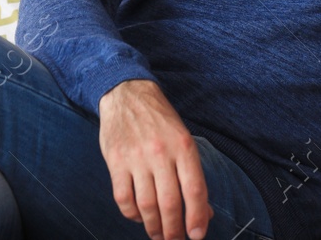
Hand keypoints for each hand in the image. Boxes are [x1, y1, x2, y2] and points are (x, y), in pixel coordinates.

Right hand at [98, 80, 212, 239]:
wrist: (127, 94)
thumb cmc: (160, 120)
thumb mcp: (184, 140)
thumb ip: (193, 175)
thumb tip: (204, 212)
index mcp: (183, 146)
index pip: (194, 189)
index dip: (197, 217)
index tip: (197, 235)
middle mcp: (161, 153)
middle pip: (170, 203)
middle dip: (174, 230)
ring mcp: (136, 158)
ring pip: (146, 205)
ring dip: (153, 227)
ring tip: (158, 235)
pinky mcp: (116, 162)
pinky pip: (123, 198)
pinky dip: (132, 215)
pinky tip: (139, 217)